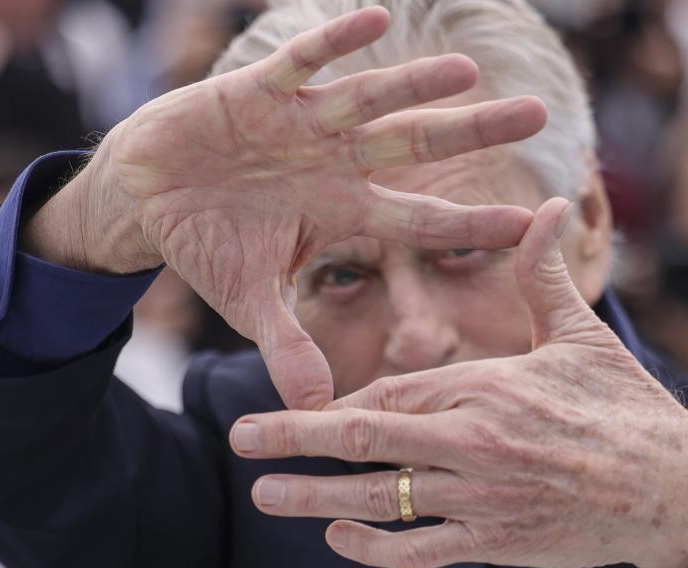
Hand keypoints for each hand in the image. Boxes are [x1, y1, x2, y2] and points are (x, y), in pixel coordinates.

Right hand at [26, 7, 546, 408]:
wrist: (149, 195)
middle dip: (471, 132)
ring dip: (413, 85)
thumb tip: (316, 409)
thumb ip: (287, 346)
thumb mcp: (251, 302)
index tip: (533, 222)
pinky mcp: (258, 92)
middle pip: (415, 144)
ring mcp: (301, 124)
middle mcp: (335, 163)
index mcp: (343, 212)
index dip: (473, 221)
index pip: (421, 219)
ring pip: (369, 100)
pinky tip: (373, 17)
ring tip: (466, 71)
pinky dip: (331, 43)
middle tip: (538, 115)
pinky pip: (300, 62)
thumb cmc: (209, 245)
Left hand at [230, 198, 687, 567]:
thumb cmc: (626, 408)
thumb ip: (545, 276)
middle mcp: (474, 441)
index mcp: (488, 386)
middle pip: (366, 440)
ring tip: (264, 495)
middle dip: (294, 441)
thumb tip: (546, 206)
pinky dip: (374, 545)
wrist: (674, 488)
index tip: (292, 403)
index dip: (336, 401)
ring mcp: (482, 497)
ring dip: (314, 498)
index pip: (391, 390)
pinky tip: (338, 538)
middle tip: (239, 438)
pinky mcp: (497, 542)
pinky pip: (420, 550)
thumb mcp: (582, 336)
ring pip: (380, 499)